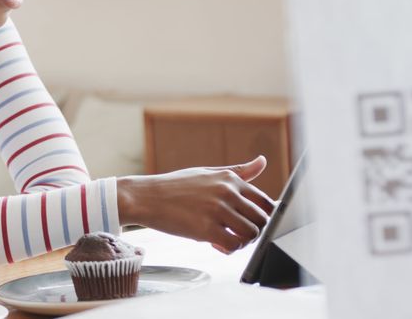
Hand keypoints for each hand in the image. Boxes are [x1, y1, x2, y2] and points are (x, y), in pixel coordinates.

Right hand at [117, 156, 274, 252]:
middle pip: (262, 220)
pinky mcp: (206, 229)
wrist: (146, 196)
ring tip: (226, 240)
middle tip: (238, 234)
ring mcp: (217, 210)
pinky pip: (233, 245)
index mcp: (230, 179)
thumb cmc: (176, 186)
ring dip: (242, 242)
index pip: (266, 202)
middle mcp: (227, 192)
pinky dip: (229, 249)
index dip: (263, 218)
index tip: (251, 223)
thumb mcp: (208, 173)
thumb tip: (263, 161)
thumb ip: (239, 171)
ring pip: (251, 234)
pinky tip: (216, 244)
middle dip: (254, 231)